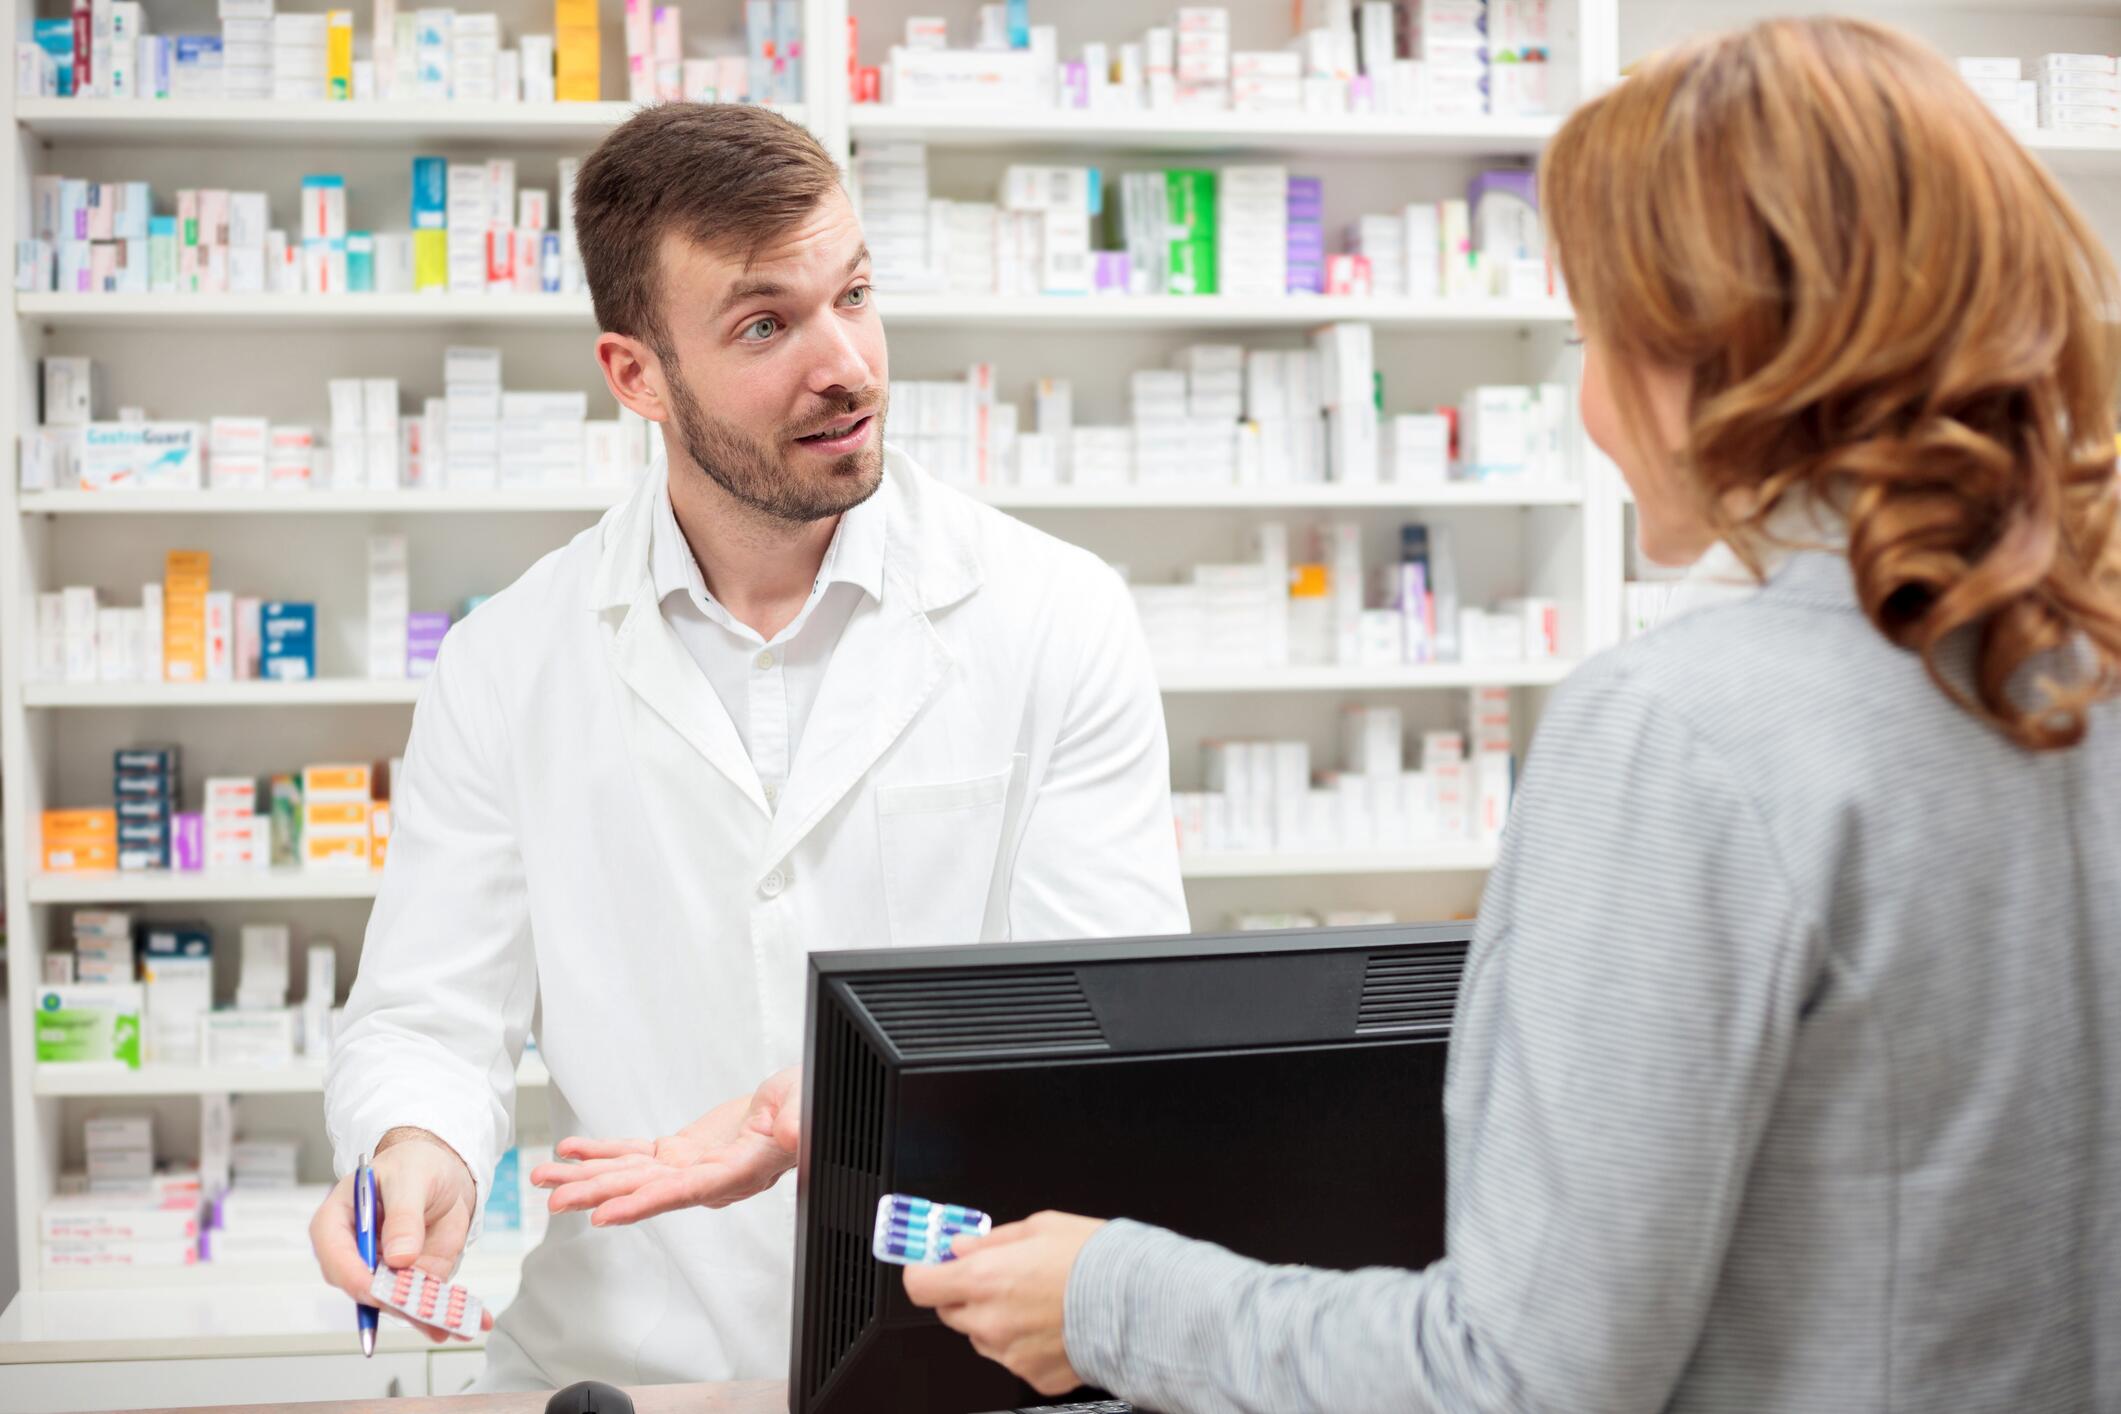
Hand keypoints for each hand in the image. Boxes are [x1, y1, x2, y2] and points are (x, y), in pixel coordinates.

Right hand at [309, 1127, 491, 1344]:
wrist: (442, 1174)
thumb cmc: (414, 1165)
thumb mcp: (411, 1178)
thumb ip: (403, 1215)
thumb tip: (399, 1257)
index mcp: (338, 1222)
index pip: (335, 1256)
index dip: (354, 1276)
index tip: (378, 1289)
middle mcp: (356, 1255)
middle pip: (366, 1288)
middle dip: (396, 1305)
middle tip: (424, 1313)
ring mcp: (385, 1271)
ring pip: (399, 1303)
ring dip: (427, 1318)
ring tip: (455, 1326)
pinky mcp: (413, 1280)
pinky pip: (427, 1302)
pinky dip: (449, 1314)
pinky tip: (472, 1322)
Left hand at [529, 1066, 800, 1226]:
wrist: (797, 1106)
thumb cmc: (803, 1107)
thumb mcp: (805, 1107)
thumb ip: (797, 1123)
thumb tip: (790, 1132)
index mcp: (736, 1173)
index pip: (683, 1192)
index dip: (643, 1203)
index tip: (605, 1215)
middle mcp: (705, 1178)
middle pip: (644, 1189)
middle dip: (598, 1194)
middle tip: (555, 1200)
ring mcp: (689, 1167)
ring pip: (631, 1175)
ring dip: (587, 1177)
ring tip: (545, 1180)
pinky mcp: (680, 1152)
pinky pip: (635, 1154)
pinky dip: (602, 1152)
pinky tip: (572, 1151)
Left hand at [901, 1211, 1106, 1397]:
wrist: (1142, 1304)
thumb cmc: (1098, 1260)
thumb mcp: (1039, 1226)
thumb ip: (991, 1240)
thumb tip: (961, 1245)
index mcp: (985, 1278)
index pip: (920, 1284)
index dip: (925, 1271)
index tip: (933, 1264)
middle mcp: (990, 1320)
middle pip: (948, 1311)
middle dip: (965, 1292)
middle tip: (997, 1276)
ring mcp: (1009, 1353)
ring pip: (980, 1336)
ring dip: (993, 1319)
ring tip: (1034, 1300)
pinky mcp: (1031, 1376)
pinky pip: (1012, 1357)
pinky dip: (1023, 1342)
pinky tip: (1051, 1323)